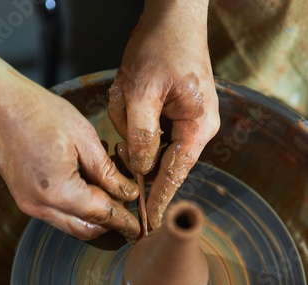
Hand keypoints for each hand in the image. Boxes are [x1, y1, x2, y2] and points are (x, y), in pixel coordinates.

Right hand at [0, 40, 139, 240]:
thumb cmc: (37, 112)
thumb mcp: (84, 138)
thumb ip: (107, 172)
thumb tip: (127, 193)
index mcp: (58, 191)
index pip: (101, 215)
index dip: (124, 221)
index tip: (139, 226)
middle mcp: (40, 206)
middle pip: (85, 230)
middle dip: (110, 225)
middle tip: (129, 214)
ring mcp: (30, 205)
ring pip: (71, 225)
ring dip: (93, 219)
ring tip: (111, 200)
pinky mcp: (25, 199)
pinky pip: (57, 215)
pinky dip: (76, 210)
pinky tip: (88, 192)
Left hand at [109, 0, 219, 229]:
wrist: (175, 14)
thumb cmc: (161, 46)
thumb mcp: (142, 91)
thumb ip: (140, 135)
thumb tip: (140, 169)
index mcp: (198, 127)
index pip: (176, 173)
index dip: (161, 198)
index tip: (150, 222)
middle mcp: (198, 128)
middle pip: (163, 159)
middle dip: (138, 145)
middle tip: (127, 117)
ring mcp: (188, 120)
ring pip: (153, 143)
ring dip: (135, 125)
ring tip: (133, 94)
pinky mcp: (176, 111)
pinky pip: (152, 128)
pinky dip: (136, 117)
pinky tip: (134, 96)